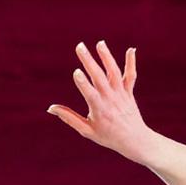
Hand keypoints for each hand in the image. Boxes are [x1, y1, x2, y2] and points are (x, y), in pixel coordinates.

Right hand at [48, 42, 152, 161]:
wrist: (135, 140)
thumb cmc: (108, 136)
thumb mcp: (87, 130)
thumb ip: (69, 118)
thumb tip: (50, 108)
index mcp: (99, 109)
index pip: (90, 93)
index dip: (83, 83)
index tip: (77, 72)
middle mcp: (110, 99)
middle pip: (99, 77)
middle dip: (89, 61)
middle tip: (80, 46)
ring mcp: (121, 94)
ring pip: (114, 73)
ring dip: (107, 57)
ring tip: (99, 43)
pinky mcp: (129, 92)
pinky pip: (131, 76)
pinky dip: (131, 63)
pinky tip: (131, 50)